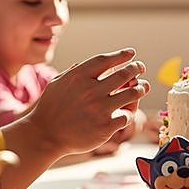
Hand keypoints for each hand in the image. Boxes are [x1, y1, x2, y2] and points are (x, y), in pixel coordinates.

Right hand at [26, 49, 148, 157]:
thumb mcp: (58, 83)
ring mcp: (99, 109)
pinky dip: (129, 112)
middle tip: (140, 67)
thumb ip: (76, 71)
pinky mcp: (105, 127)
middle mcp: (90, 91)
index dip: (122, 55)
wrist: (45, 136)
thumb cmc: (51, 108)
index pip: (106, 60)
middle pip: (124, 74)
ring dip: (141, 88)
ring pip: (131, 93)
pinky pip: (127, 116)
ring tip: (143, 87)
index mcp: (78, 77)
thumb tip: (95, 63)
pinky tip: (128, 110)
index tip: (131, 53)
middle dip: (136, 68)